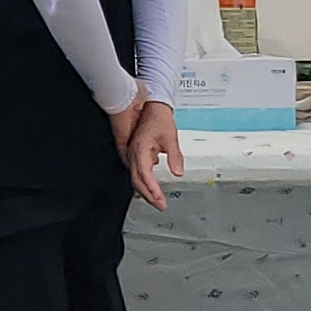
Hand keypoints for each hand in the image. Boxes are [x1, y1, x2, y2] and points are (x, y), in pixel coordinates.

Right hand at [116, 94, 183, 210]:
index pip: (143, 174)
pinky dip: (144, 181)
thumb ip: (175, 156)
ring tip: (157, 200)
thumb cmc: (158, 118)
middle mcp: (133, 153)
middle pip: (137, 180)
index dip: (151, 188)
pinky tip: (152, 186)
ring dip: (146, 190)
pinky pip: (137, 171)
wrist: (151, 105)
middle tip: (160, 205)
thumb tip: (178, 172)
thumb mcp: (171, 137)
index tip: (159, 198)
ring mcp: (132, 153)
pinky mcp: (135, 153)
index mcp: (139, 149)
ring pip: (136, 177)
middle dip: (148, 195)